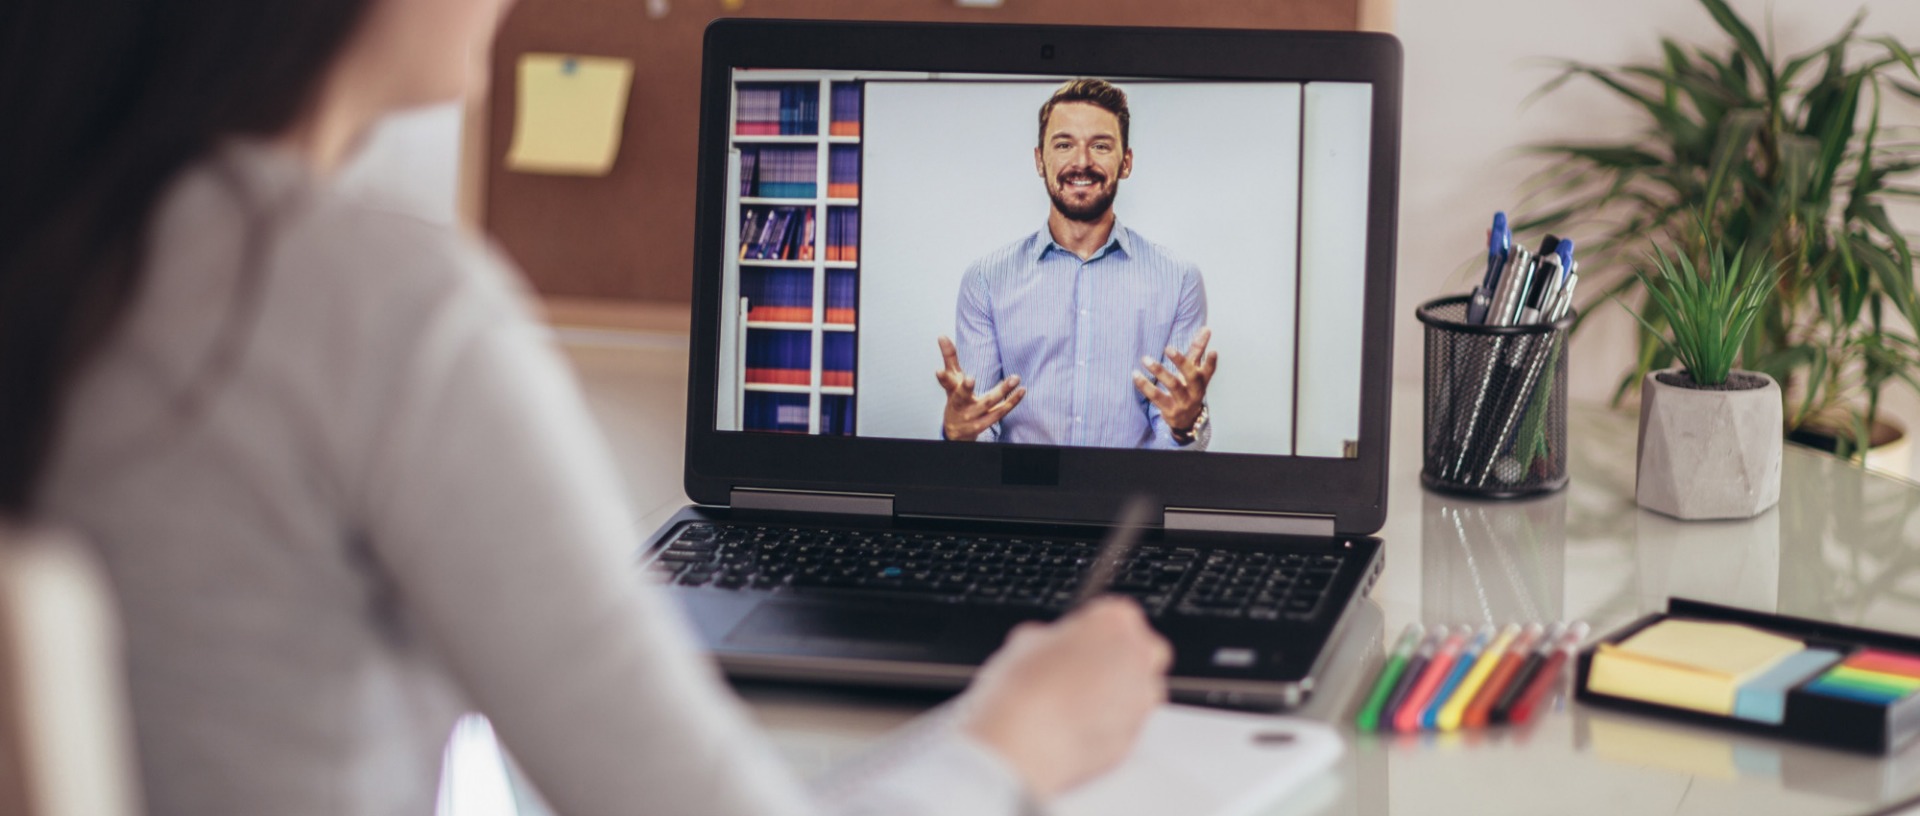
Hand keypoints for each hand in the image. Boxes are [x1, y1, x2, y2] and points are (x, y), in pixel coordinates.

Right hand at [935, 336, 1024, 441]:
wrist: (957, 431)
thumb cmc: (956, 398)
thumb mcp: (952, 379)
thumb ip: (949, 357)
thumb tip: (942, 336)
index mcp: (952, 392)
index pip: (945, 383)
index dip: (942, 377)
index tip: (938, 371)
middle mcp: (960, 405)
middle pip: (963, 396)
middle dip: (966, 388)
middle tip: (970, 379)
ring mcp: (972, 416)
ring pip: (987, 402)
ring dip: (1001, 391)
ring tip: (1014, 378)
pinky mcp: (985, 423)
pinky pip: (1000, 412)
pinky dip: (1011, 402)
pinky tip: (1021, 391)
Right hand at [959, 597, 1171, 798]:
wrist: (1028, 742)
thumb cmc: (1025, 688)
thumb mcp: (1026, 642)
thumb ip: (1052, 638)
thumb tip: (1050, 647)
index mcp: (1115, 621)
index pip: (1117, 615)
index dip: (1093, 630)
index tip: (1075, 642)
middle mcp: (1139, 657)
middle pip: (1139, 652)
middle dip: (1115, 659)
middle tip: (1078, 670)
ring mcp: (1142, 699)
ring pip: (1135, 691)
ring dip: (1112, 695)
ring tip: (1071, 706)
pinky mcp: (1135, 736)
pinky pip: (1124, 724)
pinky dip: (1106, 725)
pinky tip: (1073, 729)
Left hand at [1132, 327, 1217, 432]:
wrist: (1186, 420)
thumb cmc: (1189, 388)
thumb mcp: (1194, 371)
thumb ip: (1197, 350)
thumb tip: (1206, 328)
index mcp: (1202, 381)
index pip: (1209, 370)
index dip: (1211, 361)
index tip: (1213, 351)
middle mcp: (1195, 391)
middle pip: (1191, 376)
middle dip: (1181, 361)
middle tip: (1168, 348)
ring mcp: (1183, 402)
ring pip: (1173, 385)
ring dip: (1159, 371)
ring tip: (1146, 359)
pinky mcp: (1170, 410)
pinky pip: (1156, 397)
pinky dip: (1145, 386)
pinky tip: (1136, 375)